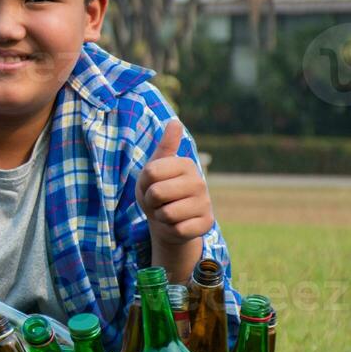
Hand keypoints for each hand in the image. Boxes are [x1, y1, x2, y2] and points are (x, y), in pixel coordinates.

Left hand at [136, 120, 213, 245]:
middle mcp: (200, 181)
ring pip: (167, 213)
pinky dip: (171, 229)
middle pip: (157, 193)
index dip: (144, 183)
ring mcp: (206, 203)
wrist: (166, 220)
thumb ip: (164, 147)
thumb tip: (175, 122)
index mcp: (185, 164)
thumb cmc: (157, 191)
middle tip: (158, 201)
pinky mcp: (207, 223)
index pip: (150, 172)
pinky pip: (178, 229)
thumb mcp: (153, 169)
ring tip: (167, 211)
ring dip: (160, 216)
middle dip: (151, 201)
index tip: (152, 184)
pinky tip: (177, 224)